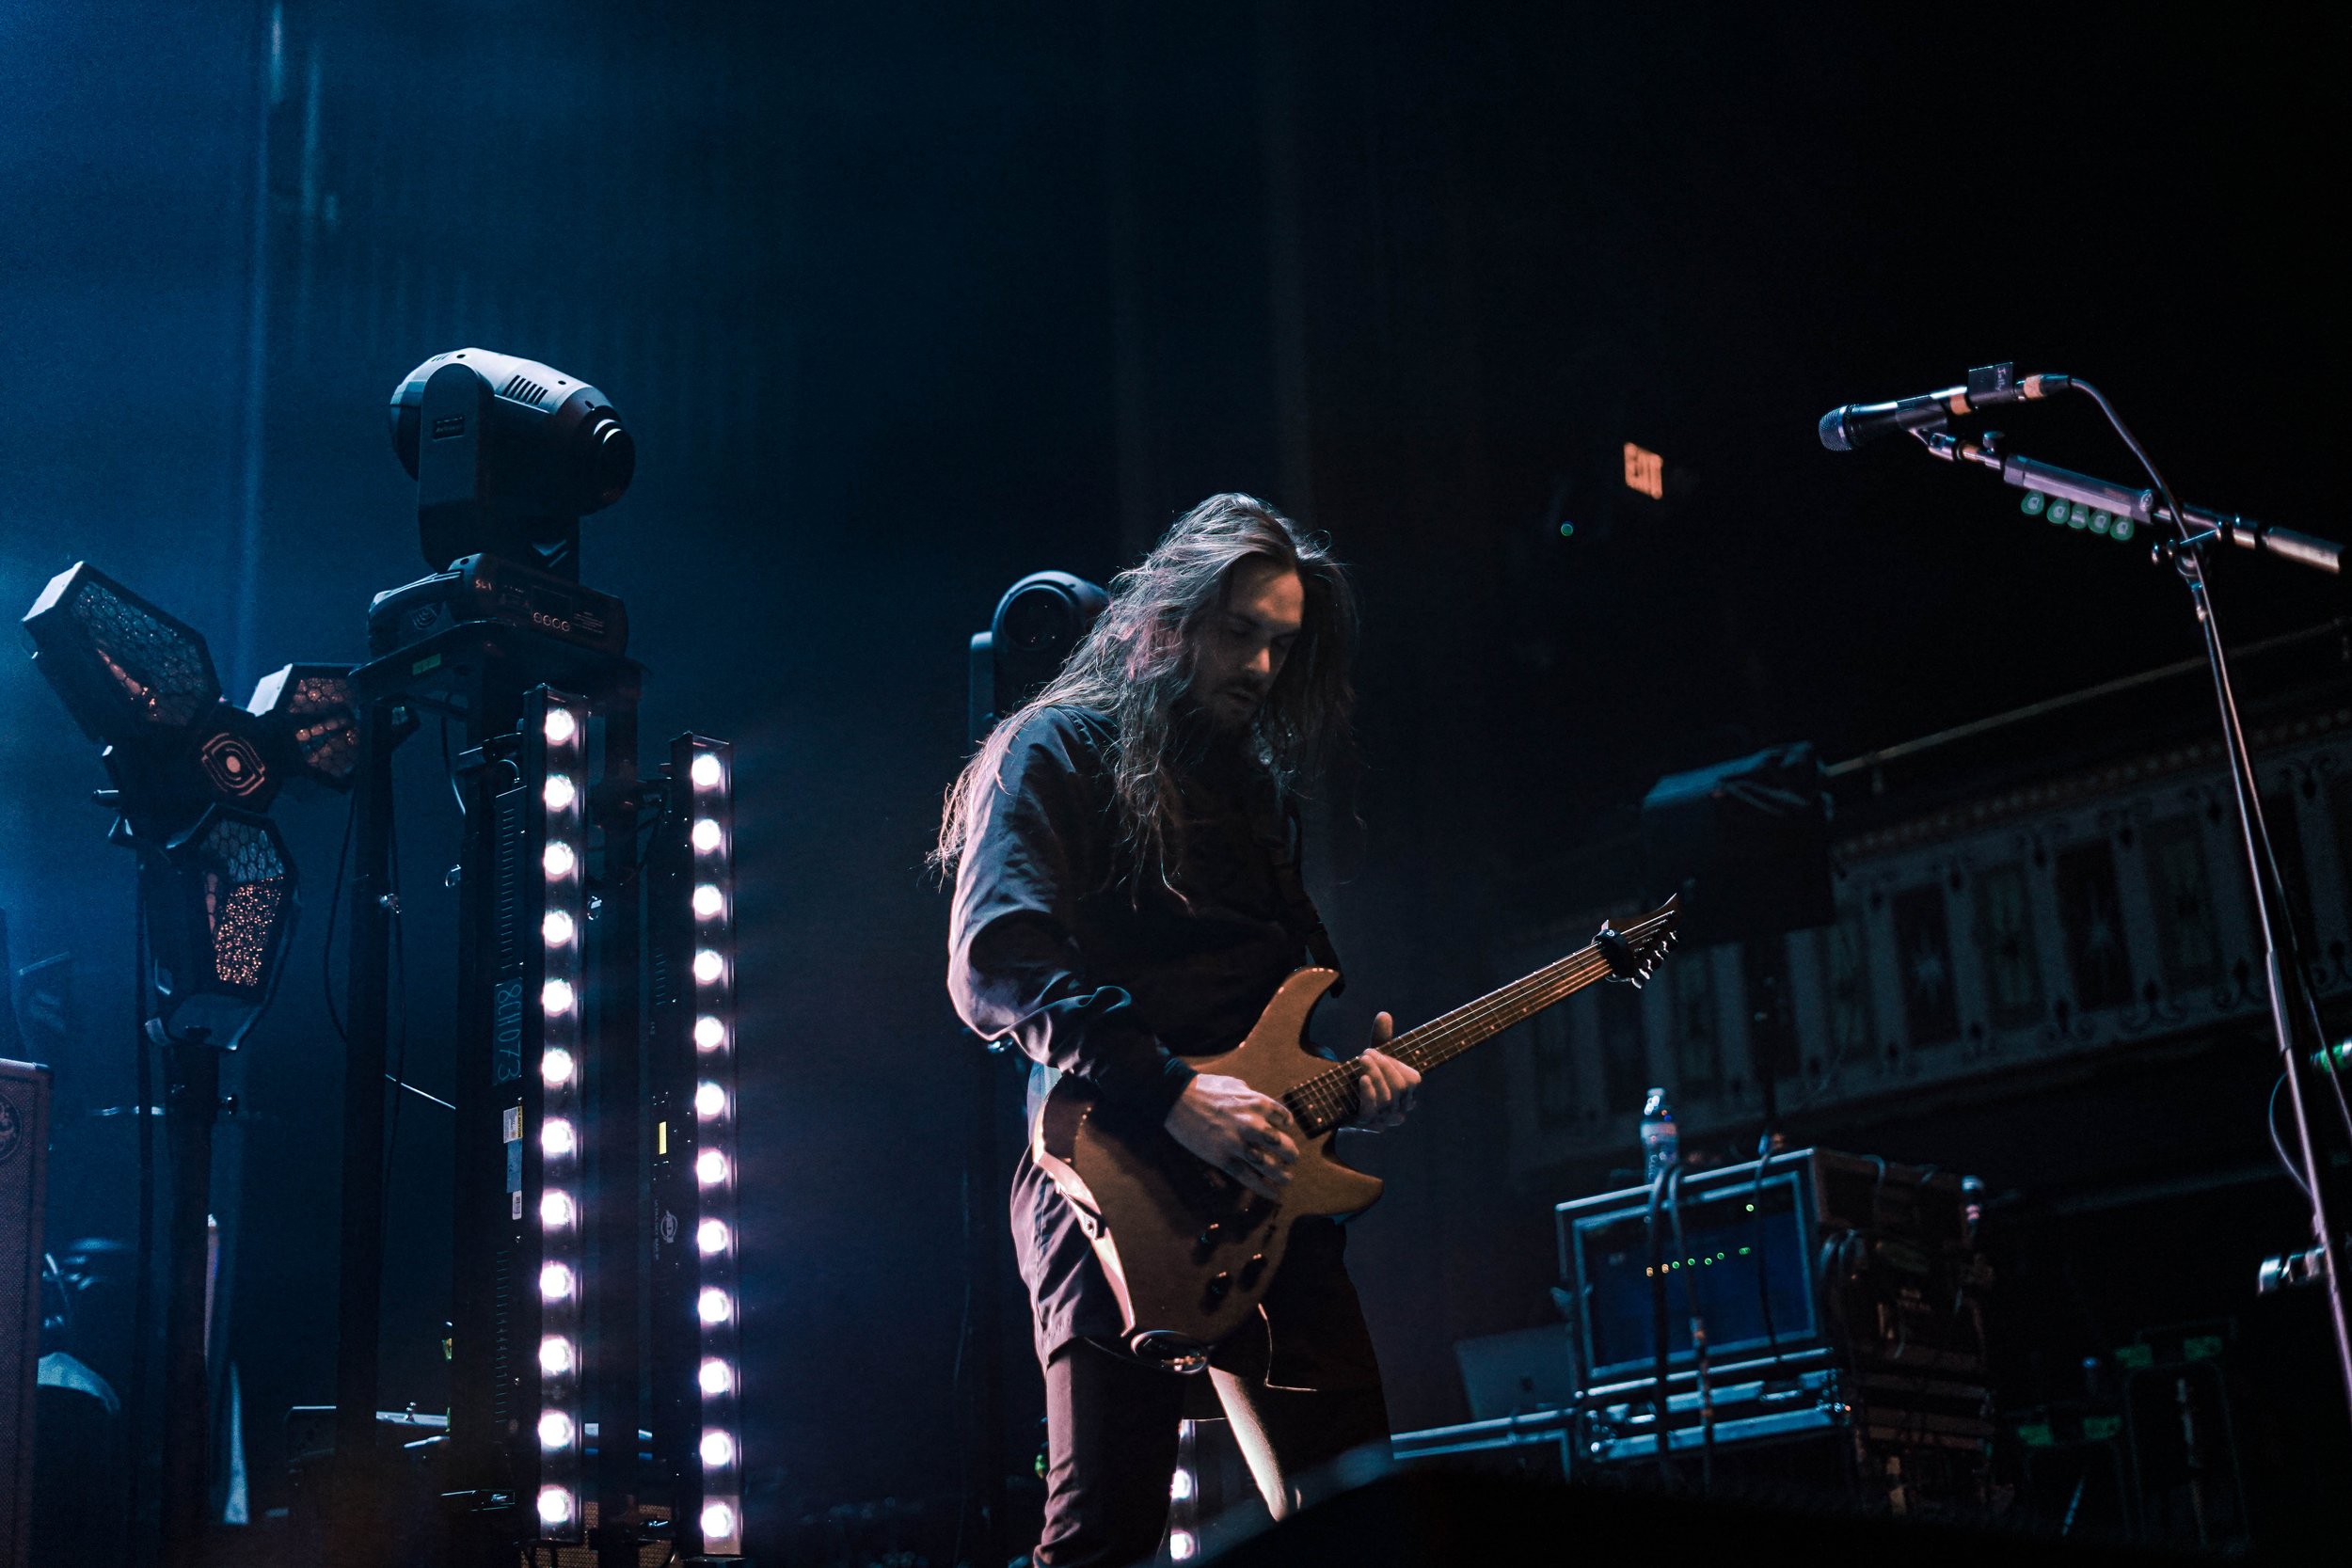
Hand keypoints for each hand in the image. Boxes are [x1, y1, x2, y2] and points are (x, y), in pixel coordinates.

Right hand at [1165, 1073, 1299, 1200]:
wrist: (1177, 1098)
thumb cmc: (1205, 1088)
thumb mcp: (1235, 1083)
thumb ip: (1251, 1095)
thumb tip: (1260, 1103)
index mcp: (1257, 1103)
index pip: (1285, 1119)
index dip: (1287, 1127)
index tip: (1285, 1131)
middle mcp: (1252, 1124)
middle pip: (1282, 1145)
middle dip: (1290, 1154)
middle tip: (1292, 1159)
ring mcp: (1237, 1143)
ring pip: (1269, 1165)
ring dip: (1281, 1174)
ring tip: (1287, 1178)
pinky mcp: (1222, 1158)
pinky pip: (1248, 1177)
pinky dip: (1263, 1188)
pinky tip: (1273, 1193)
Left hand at [1348, 1013, 1420, 1130]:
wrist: (1335, 1105)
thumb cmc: (1360, 1079)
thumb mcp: (1372, 1059)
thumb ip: (1381, 1039)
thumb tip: (1384, 1014)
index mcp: (1406, 1096)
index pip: (1413, 1079)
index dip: (1395, 1064)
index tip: (1376, 1051)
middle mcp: (1399, 1110)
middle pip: (1401, 1086)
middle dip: (1384, 1065)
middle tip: (1366, 1053)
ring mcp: (1384, 1120)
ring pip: (1387, 1097)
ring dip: (1374, 1074)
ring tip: (1361, 1060)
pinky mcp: (1367, 1125)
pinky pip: (1373, 1110)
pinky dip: (1368, 1091)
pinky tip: (1362, 1078)